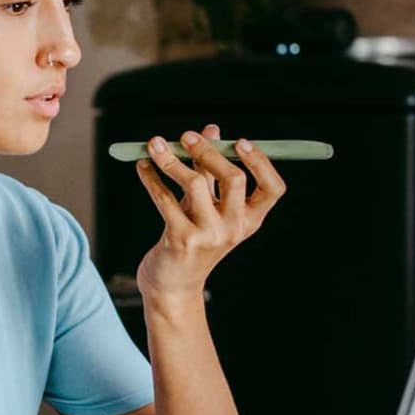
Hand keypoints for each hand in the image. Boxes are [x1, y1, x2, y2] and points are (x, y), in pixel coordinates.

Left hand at [133, 124, 285, 301]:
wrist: (172, 284)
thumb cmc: (192, 239)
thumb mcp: (207, 206)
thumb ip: (211, 170)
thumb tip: (213, 129)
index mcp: (249, 220)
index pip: (272, 188)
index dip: (261, 162)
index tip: (239, 141)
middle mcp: (234, 228)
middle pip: (234, 179)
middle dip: (208, 151)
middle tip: (186, 136)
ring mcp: (209, 236)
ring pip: (195, 184)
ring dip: (171, 160)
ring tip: (154, 145)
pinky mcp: (181, 240)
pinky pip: (165, 199)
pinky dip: (151, 178)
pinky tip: (142, 167)